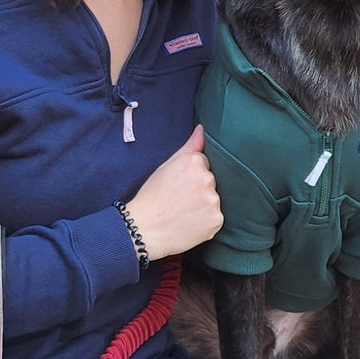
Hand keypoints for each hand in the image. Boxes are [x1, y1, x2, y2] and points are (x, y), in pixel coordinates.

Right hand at [124, 125, 222, 260]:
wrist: (143, 229)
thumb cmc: (151, 197)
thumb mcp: (166, 166)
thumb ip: (189, 146)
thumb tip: (202, 129)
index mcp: (194, 162)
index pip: (203, 164)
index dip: (189, 176)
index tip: (177, 186)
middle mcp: (207, 179)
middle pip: (210, 181)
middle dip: (198, 189)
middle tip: (179, 200)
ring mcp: (213, 201)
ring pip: (213, 200)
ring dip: (203, 206)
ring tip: (183, 213)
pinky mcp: (216, 220)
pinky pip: (215, 218)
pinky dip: (205, 222)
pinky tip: (189, 223)